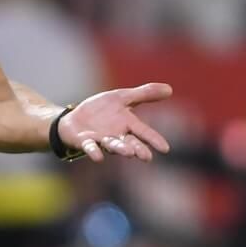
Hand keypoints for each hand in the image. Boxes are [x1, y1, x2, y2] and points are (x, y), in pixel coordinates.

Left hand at [58, 83, 172, 162]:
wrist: (75, 118)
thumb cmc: (101, 111)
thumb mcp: (122, 97)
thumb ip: (144, 94)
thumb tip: (170, 89)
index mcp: (127, 124)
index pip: (143, 132)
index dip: (153, 139)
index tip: (165, 149)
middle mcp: (116, 135)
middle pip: (129, 143)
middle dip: (137, 149)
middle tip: (146, 157)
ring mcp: (101, 140)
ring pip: (112, 146)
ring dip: (120, 149)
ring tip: (129, 153)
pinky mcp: (85, 142)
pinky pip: (91, 147)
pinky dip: (94, 152)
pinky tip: (98, 157)